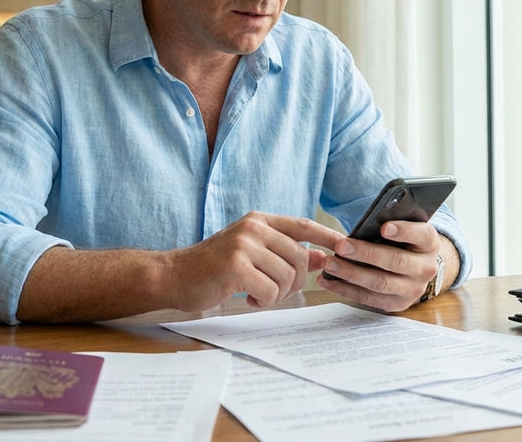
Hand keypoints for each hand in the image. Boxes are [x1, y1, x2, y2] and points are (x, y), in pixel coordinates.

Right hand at [166, 212, 343, 311]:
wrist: (174, 276)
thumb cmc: (213, 268)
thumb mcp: (252, 254)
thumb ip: (285, 253)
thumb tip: (324, 257)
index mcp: (259, 220)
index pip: (303, 225)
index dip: (328, 236)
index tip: (348, 246)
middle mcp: (253, 227)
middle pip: (299, 257)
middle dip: (296, 282)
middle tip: (275, 292)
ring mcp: (244, 244)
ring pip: (287, 276)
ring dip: (277, 294)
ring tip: (257, 294)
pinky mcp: (236, 266)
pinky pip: (270, 291)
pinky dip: (263, 301)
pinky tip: (247, 298)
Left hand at [318, 220, 444, 311]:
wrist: (415, 268)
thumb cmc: (402, 242)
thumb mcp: (403, 228)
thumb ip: (389, 223)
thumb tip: (365, 223)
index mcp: (429, 243)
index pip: (422, 235)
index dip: (403, 231)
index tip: (384, 227)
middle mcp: (425, 268)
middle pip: (396, 261)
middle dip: (366, 253)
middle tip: (341, 246)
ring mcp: (413, 290)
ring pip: (380, 283)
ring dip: (350, 273)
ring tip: (330, 264)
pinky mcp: (397, 304)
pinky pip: (369, 299)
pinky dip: (345, 289)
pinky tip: (328, 280)